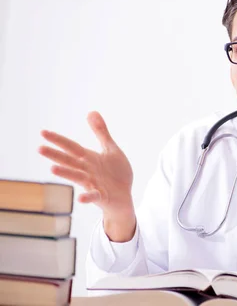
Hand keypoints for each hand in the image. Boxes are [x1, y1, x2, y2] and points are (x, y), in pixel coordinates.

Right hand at [38, 111, 135, 241]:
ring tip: (52, 168)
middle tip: (39, 148)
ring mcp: (93, 183)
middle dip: (56, 155)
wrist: (124, 195)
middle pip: (70, 161)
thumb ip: (101, 132)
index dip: (58, 140)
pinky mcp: (101, 195)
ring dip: (66, 173)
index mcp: (89, 158)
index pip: (71, 147)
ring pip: (77, 177)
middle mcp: (87, 170)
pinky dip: (88, 197)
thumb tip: (91, 111)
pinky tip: (81, 198)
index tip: (43, 132)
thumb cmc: (116, 172)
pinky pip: (94, 196)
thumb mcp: (110, 149)